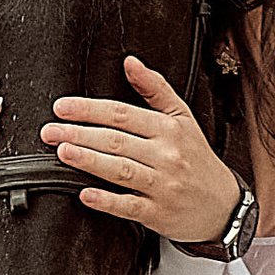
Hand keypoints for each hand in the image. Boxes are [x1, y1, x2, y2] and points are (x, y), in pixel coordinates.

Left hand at [42, 53, 241, 249]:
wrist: (223, 205)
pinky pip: (129, 206)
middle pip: (117, 140)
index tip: (62, 108)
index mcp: (169, 128)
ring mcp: (162, 185)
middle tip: (51, 131)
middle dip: (80, 134)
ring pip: (121, 170)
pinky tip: (86, 194)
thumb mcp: (182, 117)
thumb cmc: (196, 159)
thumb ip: (155, 89)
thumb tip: (130, 62)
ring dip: (90, 161)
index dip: (90, 109)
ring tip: (63, 152)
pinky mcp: (158, 213)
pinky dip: (107, 200)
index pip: (123, 114)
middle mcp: (166, 155)